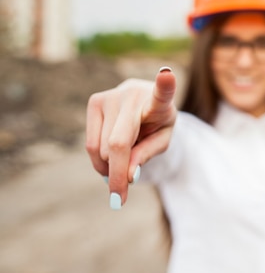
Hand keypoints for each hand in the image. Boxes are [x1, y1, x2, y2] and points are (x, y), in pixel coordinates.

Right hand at [85, 67, 176, 208]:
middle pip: (118, 144)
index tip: (167, 74)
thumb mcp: (163, 141)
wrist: (145, 102)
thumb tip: (128, 174)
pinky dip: (98, 160)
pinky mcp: (94, 101)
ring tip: (122, 164)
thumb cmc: (158, 124)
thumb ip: (148, 154)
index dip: (165, 85)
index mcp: (160, 102)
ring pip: (100, 148)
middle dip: (117, 175)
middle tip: (119, 197)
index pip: (163, 93)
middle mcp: (133, 95)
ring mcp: (110, 96)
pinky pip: (89, 143)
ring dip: (108, 166)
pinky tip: (109, 159)